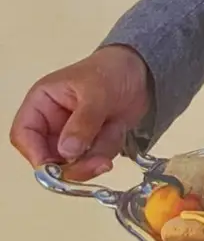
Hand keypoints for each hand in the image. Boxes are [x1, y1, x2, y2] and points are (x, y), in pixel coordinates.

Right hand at [9, 45, 150, 180]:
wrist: (141, 71)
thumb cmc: (112, 70)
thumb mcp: (98, 91)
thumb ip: (83, 121)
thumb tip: (67, 152)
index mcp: (42, 103)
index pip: (24, 134)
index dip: (35, 154)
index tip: (55, 169)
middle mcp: (52, 123)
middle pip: (49, 158)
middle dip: (74, 164)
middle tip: (98, 162)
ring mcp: (71, 136)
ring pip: (75, 163)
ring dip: (97, 153)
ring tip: (115, 128)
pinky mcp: (91, 143)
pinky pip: (95, 160)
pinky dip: (109, 149)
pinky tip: (118, 128)